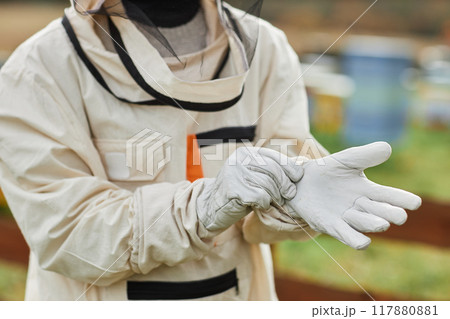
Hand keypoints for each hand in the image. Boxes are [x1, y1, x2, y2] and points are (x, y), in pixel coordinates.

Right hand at [197, 147, 302, 230]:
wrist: (209, 209)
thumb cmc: (238, 194)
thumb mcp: (255, 177)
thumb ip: (272, 170)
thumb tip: (302, 165)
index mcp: (246, 153)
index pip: (275, 157)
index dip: (290, 168)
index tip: (297, 179)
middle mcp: (239, 160)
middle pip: (274, 171)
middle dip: (285, 184)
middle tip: (288, 195)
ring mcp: (234, 173)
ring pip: (268, 185)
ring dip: (274, 197)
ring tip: (271, 202)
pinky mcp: (233, 189)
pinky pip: (260, 197)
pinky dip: (264, 204)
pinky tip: (258, 206)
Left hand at [287, 142, 421, 249]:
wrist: (299, 182)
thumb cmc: (326, 170)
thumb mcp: (345, 160)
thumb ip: (365, 155)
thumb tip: (388, 148)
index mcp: (369, 190)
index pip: (391, 196)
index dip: (403, 200)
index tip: (414, 203)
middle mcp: (362, 207)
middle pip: (385, 214)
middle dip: (392, 214)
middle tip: (398, 215)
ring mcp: (348, 219)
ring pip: (369, 226)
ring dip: (370, 223)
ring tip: (366, 217)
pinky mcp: (333, 227)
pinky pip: (350, 238)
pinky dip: (357, 241)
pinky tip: (363, 242)